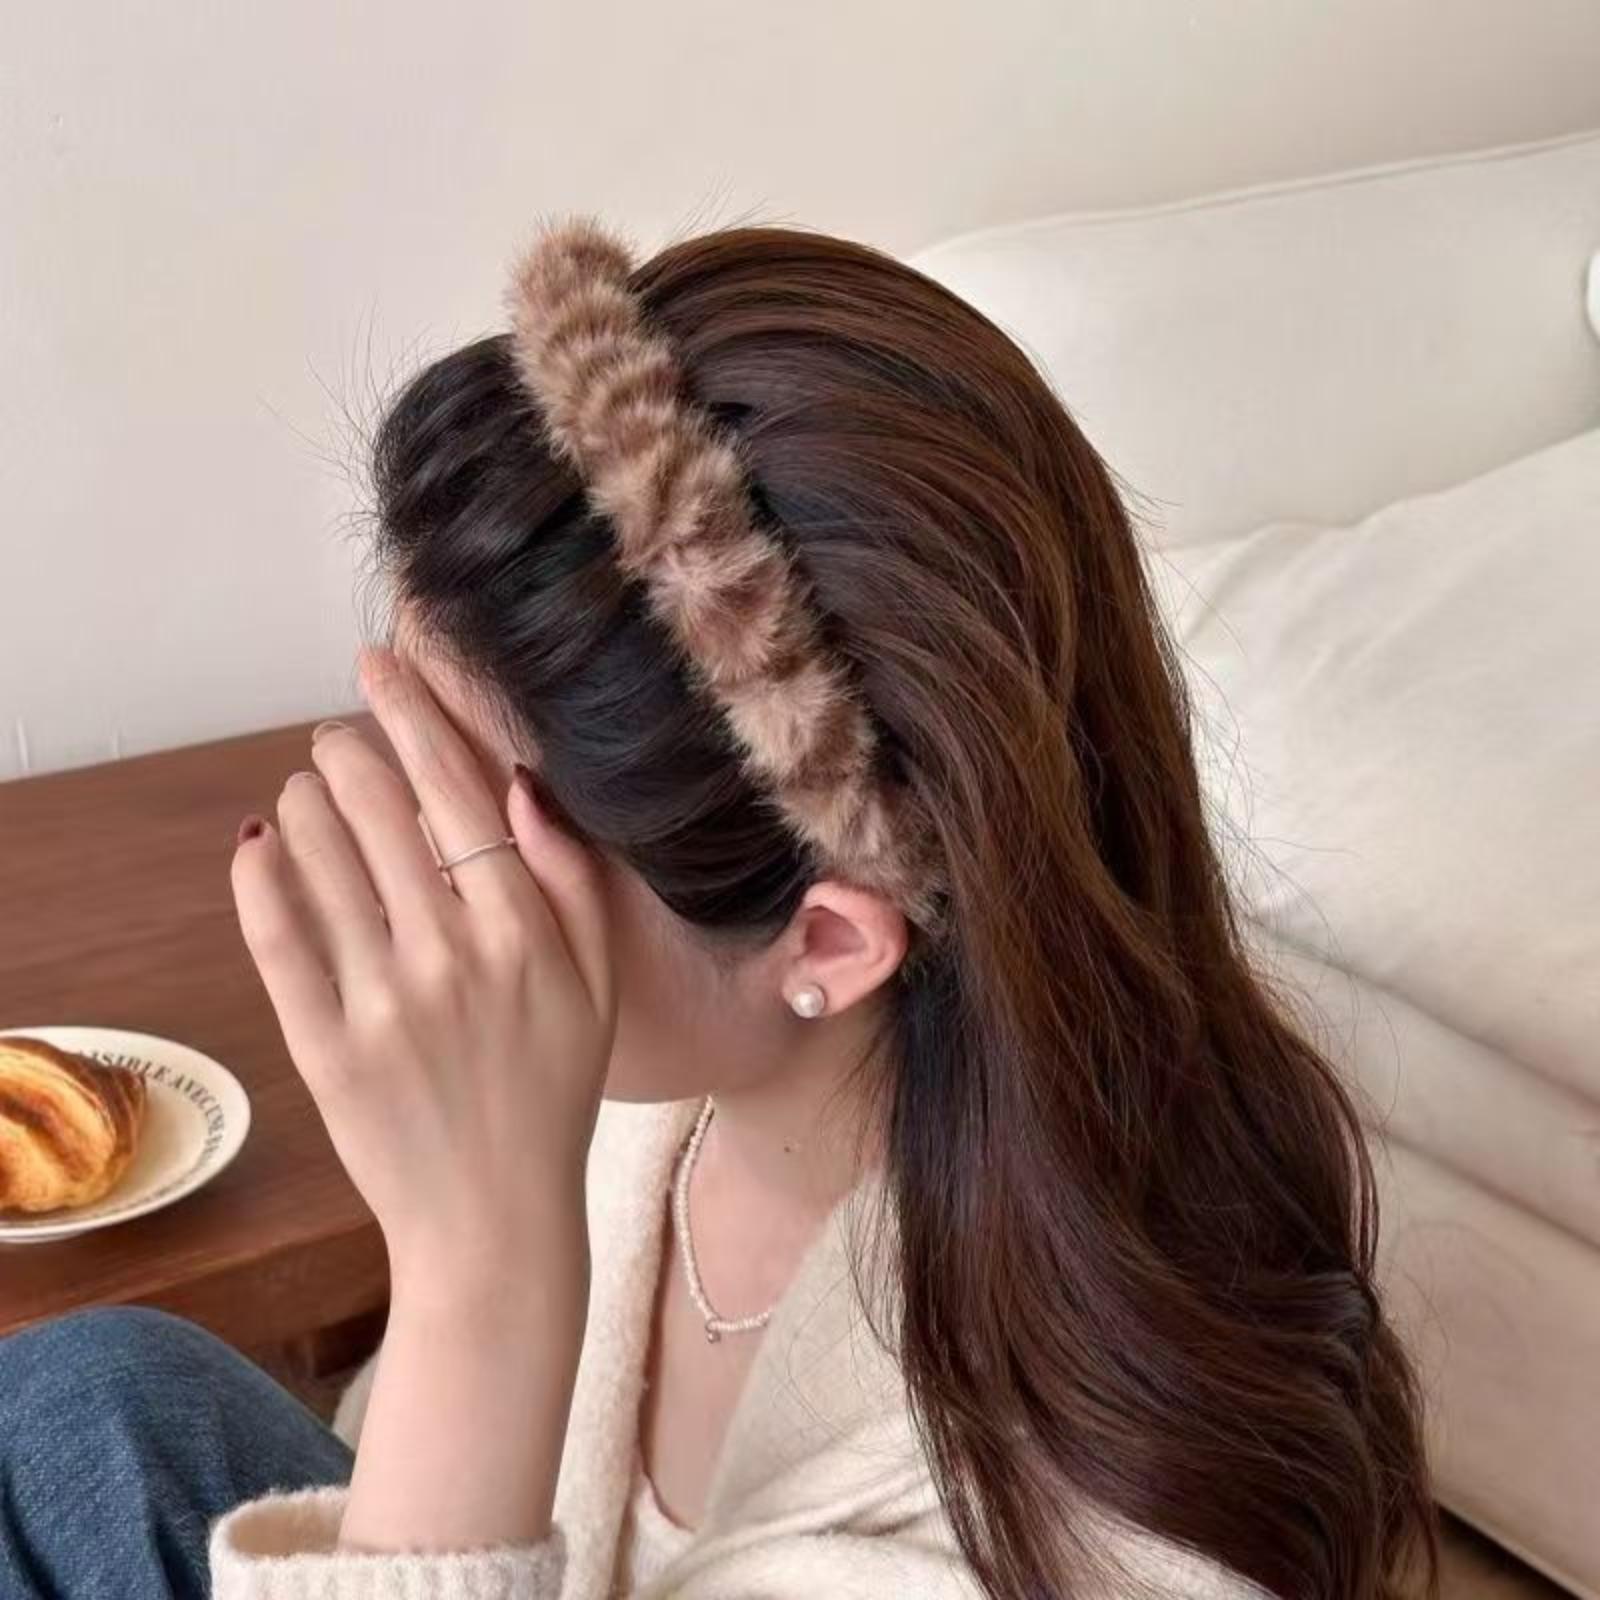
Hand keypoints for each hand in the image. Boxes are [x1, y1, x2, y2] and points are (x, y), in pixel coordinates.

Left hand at [229, 643, 615, 1303]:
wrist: (495, 1217)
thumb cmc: (554, 1088)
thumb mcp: (599, 981)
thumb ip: (572, 877)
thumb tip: (519, 782)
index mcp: (526, 927)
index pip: (455, 786)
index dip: (412, 712)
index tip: (380, 667)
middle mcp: (453, 952)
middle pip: (376, 803)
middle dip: (345, 748)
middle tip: (336, 739)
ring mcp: (383, 1000)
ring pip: (316, 853)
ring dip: (301, 800)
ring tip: (305, 794)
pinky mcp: (323, 1045)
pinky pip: (275, 935)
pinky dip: (258, 875)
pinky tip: (259, 846)